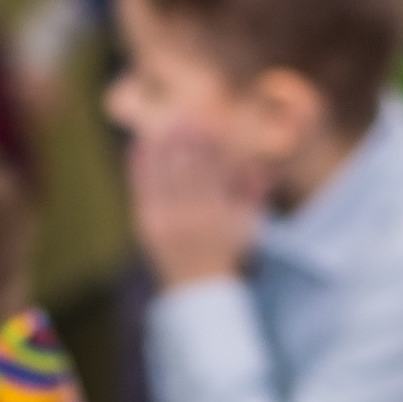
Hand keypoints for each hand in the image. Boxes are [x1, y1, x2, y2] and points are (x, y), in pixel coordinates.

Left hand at [126, 123, 264, 288]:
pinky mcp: (147, 225)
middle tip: (184, 114)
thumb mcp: (246, 227)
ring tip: (163, 123)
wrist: (197, 287)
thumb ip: (253, 196)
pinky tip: (138, 145)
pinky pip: (142, 191)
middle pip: (189, 171)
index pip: (214, 174)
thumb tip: (264, 169)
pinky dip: (139, 168)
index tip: (209, 123)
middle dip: (186, 143)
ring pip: (164, 177)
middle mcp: (193, 219)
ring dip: (163, 149)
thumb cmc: (226, 251)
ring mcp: (168, 222)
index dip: (210, 148)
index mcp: (219, 215)